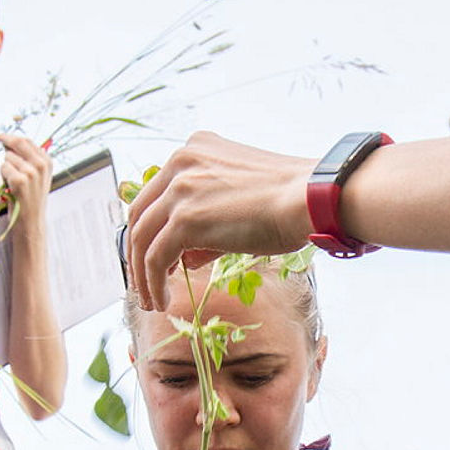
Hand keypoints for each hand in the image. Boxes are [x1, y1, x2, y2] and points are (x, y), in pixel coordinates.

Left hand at [0, 132, 52, 228]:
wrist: (31, 221)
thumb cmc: (30, 199)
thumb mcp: (36, 177)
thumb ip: (28, 159)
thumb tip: (8, 143)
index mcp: (47, 161)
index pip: (27, 140)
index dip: (10, 136)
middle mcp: (42, 164)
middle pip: (18, 142)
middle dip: (3, 138)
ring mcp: (32, 172)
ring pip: (8, 157)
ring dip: (5, 167)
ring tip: (12, 182)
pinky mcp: (20, 180)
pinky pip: (3, 168)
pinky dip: (3, 176)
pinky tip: (10, 187)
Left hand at [125, 133, 313, 308]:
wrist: (311, 199)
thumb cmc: (290, 201)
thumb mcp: (240, 199)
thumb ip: (207, 220)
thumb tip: (186, 257)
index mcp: (195, 148)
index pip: (156, 191)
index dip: (149, 227)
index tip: (153, 254)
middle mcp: (181, 161)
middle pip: (140, 212)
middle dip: (137, 251)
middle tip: (144, 280)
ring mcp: (180, 189)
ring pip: (141, 237)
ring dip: (143, 274)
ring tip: (152, 299)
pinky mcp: (185, 219)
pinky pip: (156, 257)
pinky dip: (153, 283)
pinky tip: (162, 300)